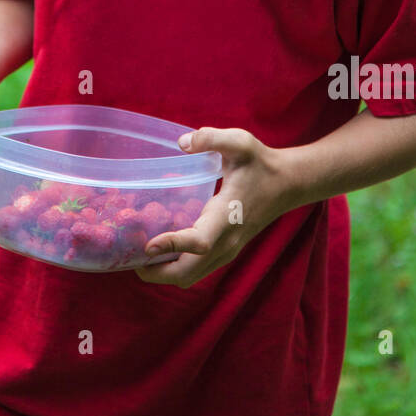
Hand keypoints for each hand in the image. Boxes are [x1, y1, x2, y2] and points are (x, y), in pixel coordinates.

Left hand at [135, 126, 296, 288]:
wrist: (287, 184)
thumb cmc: (260, 163)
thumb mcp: (239, 142)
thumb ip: (212, 139)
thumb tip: (182, 143)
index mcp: (227, 216)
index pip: (199, 242)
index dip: (172, 246)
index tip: (147, 244)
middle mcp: (227, 241)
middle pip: (188, 273)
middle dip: (156, 272)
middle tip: (129, 256)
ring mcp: (227, 251)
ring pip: (191, 276)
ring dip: (163, 272)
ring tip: (138, 255)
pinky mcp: (226, 251)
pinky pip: (197, 269)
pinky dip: (175, 266)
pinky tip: (159, 249)